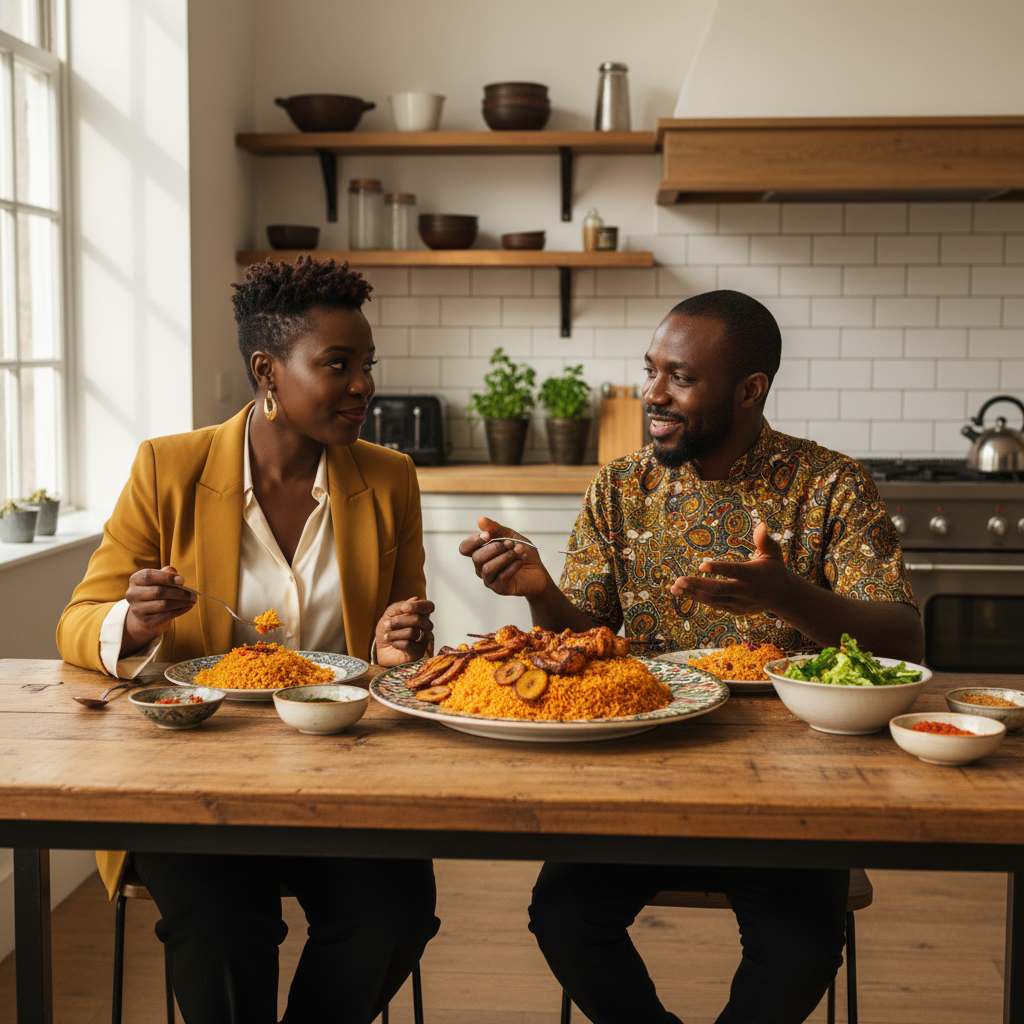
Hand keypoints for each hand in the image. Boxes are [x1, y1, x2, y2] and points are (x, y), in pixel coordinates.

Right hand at [122, 566, 196, 655]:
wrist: (147, 613)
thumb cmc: (156, 590)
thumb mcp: (159, 579)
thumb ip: (166, 573)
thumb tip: (174, 573)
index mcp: (135, 579)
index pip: (149, 576)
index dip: (166, 578)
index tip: (182, 580)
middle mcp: (132, 594)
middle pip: (158, 592)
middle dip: (179, 592)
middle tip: (193, 593)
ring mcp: (137, 609)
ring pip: (163, 605)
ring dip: (181, 602)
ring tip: (193, 600)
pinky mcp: (146, 621)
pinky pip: (166, 615)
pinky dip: (180, 610)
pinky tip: (188, 606)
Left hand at [376, 597, 434, 666]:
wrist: (382, 649)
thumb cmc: (388, 630)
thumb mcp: (388, 615)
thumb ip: (399, 606)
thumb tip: (415, 599)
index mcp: (420, 614)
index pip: (428, 606)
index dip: (418, 606)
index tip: (404, 608)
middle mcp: (425, 626)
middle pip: (418, 619)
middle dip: (400, 621)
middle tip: (388, 623)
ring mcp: (424, 639)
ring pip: (412, 632)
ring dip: (395, 634)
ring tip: (387, 636)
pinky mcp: (419, 652)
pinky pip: (408, 644)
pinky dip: (397, 643)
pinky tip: (394, 644)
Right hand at [458, 516, 549, 598]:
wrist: (538, 571)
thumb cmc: (521, 552)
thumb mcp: (510, 535)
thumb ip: (495, 528)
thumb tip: (480, 520)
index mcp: (480, 552)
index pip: (465, 548)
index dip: (473, 541)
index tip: (488, 535)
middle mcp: (481, 567)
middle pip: (477, 558)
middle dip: (495, 547)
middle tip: (511, 543)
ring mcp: (489, 579)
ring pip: (488, 568)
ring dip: (505, 557)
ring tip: (519, 550)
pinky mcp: (500, 588)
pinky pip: (502, 577)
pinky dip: (514, 565)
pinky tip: (522, 559)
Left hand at [669, 523, 792, 615]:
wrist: (783, 597)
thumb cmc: (774, 569)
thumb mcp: (773, 554)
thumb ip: (765, 540)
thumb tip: (761, 524)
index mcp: (753, 574)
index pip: (734, 571)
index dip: (718, 569)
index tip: (701, 565)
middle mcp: (745, 590)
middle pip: (719, 589)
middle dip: (697, 585)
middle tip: (679, 580)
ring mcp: (739, 603)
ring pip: (713, 599)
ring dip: (692, 593)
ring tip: (674, 587)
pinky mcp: (734, 610)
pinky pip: (713, 604)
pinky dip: (697, 598)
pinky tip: (683, 592)